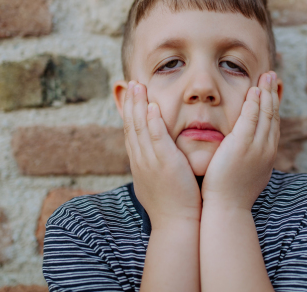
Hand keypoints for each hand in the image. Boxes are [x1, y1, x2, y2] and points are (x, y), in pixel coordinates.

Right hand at [123, 81, 201, 228]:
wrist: (176, 224)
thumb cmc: (173, 205)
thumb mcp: (158, 183)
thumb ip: (156, 167)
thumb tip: (157, 160)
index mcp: (139, 164)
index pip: (130, 133)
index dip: (129, 113)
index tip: (131, 96)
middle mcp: (140, 160)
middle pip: (131, 126)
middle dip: (130, 103)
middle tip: (130, 82)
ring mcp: (150, 162)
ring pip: (140, 128)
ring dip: (138, 105)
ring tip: (137, 85)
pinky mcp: (165, 164)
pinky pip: (156, 139)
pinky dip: (152, 122)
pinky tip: (151, 107)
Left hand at [201, 71, 279, 210]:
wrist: (227, 208)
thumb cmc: (231, 194)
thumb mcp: (247, 174)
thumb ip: (248, 160)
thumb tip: (247, 154)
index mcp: (267, 155)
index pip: (273, 125)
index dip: (273, 106)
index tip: (272, 91)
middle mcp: (266, 149)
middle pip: (274, 115)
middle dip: (273, 94)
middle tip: (272, 76)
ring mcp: (256, 146)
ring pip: (265, 113)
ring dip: (266, 92)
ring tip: (266, 76)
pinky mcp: (242, 145)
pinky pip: (251, 118)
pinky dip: (254, 103)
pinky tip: (254, 90)